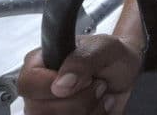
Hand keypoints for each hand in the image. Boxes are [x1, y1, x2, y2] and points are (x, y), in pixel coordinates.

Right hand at [18, 34, 141, 114]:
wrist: (129, 73)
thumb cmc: (113, 56)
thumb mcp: (105, 47)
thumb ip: (83, 59)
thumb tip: (60, 84)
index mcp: (41, 64)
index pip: (27, 83)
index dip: (53, 85)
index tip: (82, 79)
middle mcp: (40, 90)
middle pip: (39, 110)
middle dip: (79, 100)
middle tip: (96, 84)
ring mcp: (49, 109)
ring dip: (88, 110)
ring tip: (99, 94)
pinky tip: (100, 107)